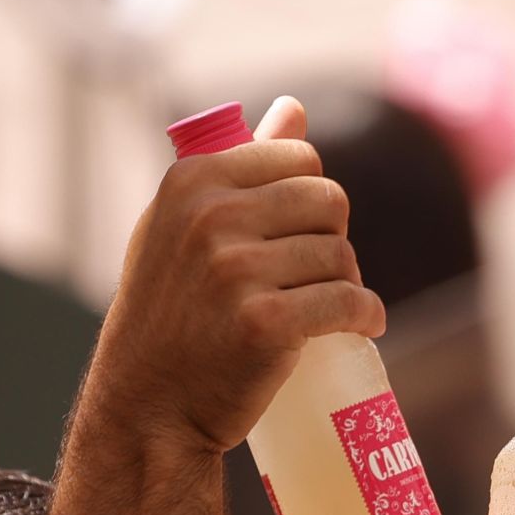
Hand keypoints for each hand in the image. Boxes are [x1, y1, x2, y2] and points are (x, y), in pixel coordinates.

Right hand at [92, 97, 386, 454]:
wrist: (148, 406)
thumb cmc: (172, 313)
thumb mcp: (183, 227)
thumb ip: (237, 166)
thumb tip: (293, 108)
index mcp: (192, 180)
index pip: (299, 158)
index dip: (312, 199)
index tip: (301, 235)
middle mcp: (210, 218)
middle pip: (328, 201)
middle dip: (333, 238)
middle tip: (318, 276)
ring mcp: (235, 270)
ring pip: (341, 254)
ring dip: (347, 282)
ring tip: (324, 308)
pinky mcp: (265, 323)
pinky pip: (348, 302)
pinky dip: (366, 315)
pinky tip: (363, 325)